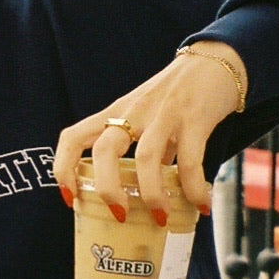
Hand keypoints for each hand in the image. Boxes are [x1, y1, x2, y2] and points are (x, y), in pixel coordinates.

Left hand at [54, 42, 246, 220]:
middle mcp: (134, 113)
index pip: (72, 136)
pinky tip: (202, 204)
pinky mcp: (194, 117)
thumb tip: (144, 194)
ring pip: (147, 158)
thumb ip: (142, 150)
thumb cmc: (176, 95)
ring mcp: (163, 114)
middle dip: (108, 189)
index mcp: (115, 113)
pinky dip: (194, 188)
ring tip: (161, 217)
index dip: (63, 168)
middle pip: (104, 150)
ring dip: (152, 194)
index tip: (70, 198)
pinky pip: (190, 160)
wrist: (215, 60)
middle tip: (120, 216)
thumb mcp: (147, 118)